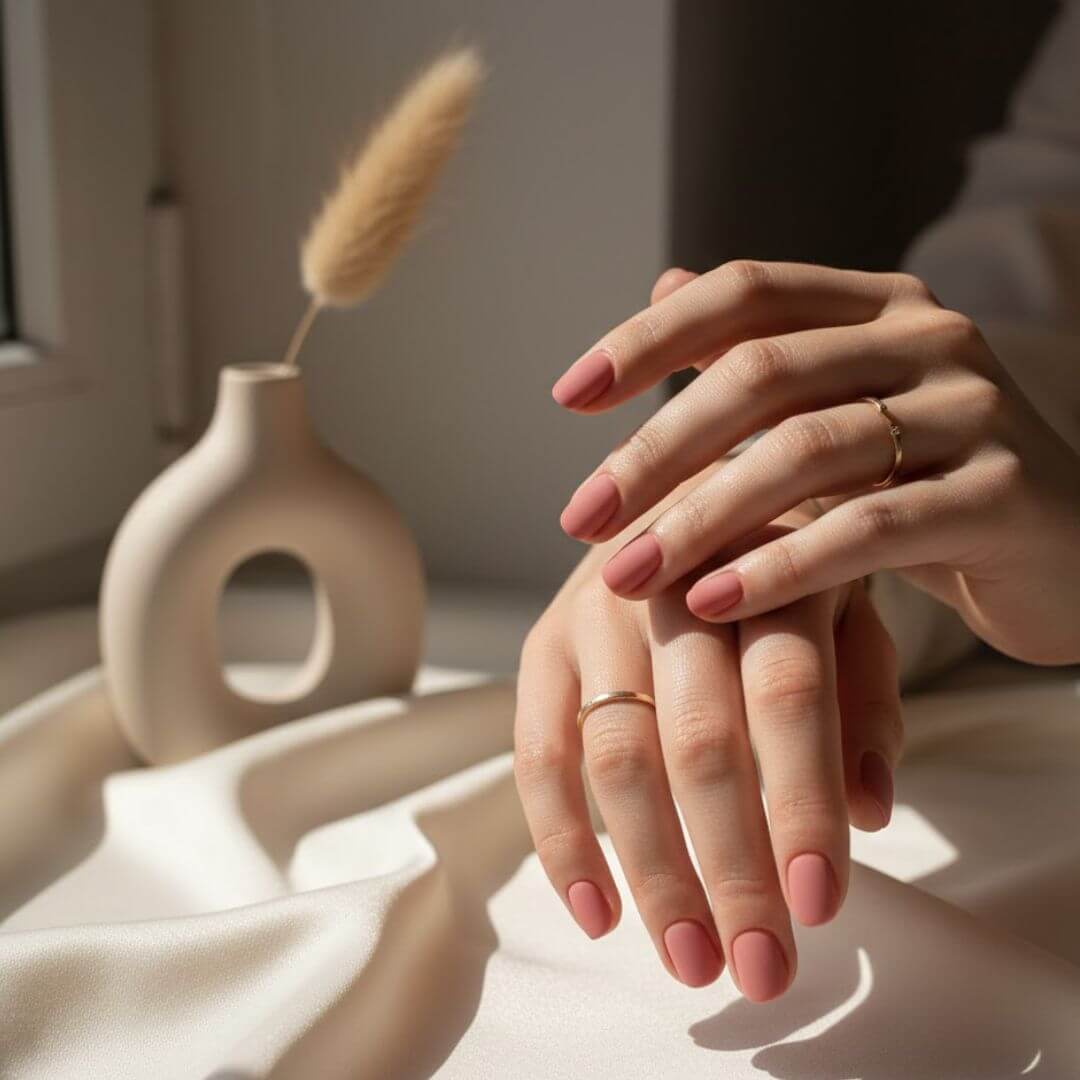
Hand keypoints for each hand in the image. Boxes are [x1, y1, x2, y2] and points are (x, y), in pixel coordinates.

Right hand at [513, 498, 900, 1000]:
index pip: (788, 693)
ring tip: (692, 959)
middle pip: (700, 739)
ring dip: (655, 872)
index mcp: (766, 566)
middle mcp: (672, 585)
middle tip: (761, 968)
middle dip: (731, 866)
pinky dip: (562, 842)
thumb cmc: (782, 569)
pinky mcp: (541, 644)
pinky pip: (537, 755)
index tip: (819, 907)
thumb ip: (867, 700)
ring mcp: (595, 613)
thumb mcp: (849, 610)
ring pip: (617, 758)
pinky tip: (599, 915)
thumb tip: (869, 813)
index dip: (803, 802)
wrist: (685, 490)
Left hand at [553, 262, 1079, 664]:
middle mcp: (931, 338)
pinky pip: (868, 527)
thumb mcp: (843, 406)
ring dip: (699, 519)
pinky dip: (780, 565)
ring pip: (805, 453)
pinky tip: (711, 601)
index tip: (568, 398)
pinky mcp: (1001, 496)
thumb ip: (762, 346)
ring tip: (624, 575)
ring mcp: (973, 412)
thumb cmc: (929, 481)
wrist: (1070, 550)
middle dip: (653, 451)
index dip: (649, 340)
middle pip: (760, 375)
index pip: (745, 294)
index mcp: (880, 307)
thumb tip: (665, 278)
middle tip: (579, 517)